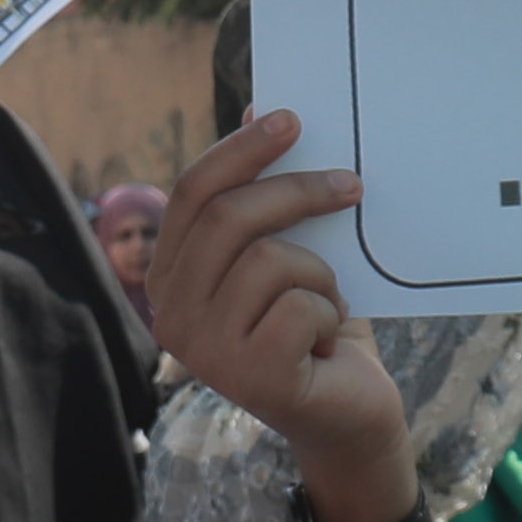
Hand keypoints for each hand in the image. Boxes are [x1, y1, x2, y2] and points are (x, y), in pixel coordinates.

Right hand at [144, 106, 405, 521]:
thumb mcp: (292, 252)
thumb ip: (266, 196)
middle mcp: (173, 316)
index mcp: (170, 278)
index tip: (290, 120)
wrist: (349, 414)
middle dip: (297, 190)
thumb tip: (258, 107)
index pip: (192, 193)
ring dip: (320, 274)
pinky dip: (331, 314)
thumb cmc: (317, 326)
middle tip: (352, 185)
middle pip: (228, 217)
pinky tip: (326, 342)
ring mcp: (206, 351)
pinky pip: (302, 305)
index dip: (240, 150)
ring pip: (271, 260)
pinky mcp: (251, 376)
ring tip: (326, 304)